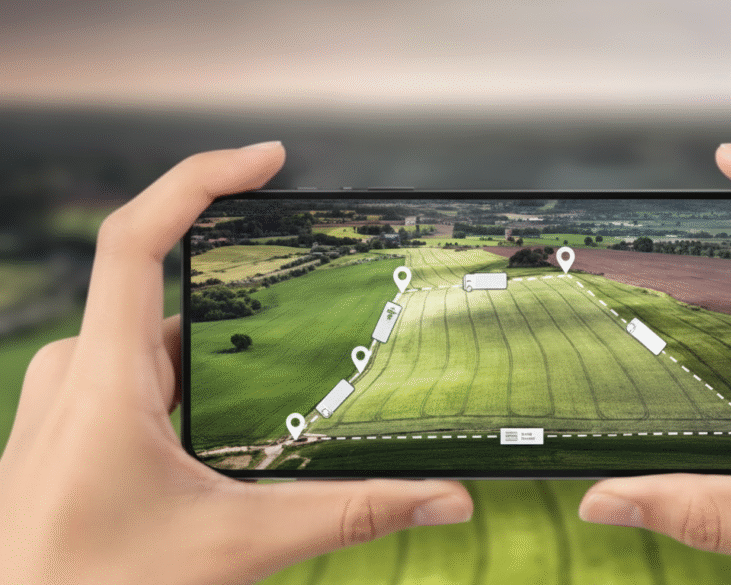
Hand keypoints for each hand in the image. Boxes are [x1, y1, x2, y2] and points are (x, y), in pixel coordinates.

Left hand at [0, 143, 472, 584]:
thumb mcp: (236, 545)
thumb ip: (349, 515)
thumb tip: (446, 498)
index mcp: (103, 379)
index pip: (138, 238)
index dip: (200, 178)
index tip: (268, 161)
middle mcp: (77, 372)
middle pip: (169, 292)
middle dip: (244, 296)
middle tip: (314, 295)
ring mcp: (67, 398)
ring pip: (156, 342)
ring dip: (219, 350)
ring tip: (278, 377)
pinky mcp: (71, 424)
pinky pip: (137, 373)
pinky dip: (189, 378)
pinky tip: (227, 424)